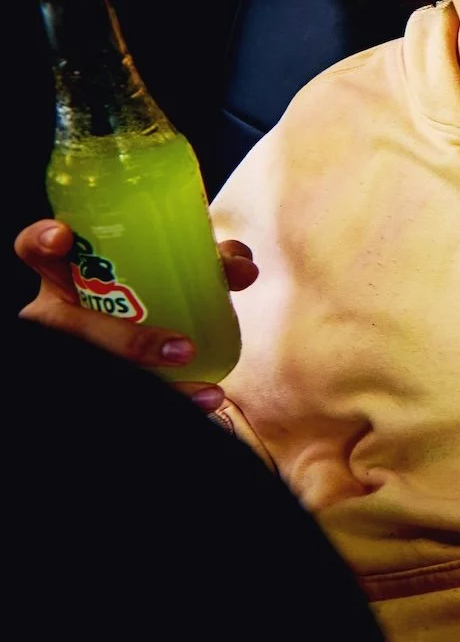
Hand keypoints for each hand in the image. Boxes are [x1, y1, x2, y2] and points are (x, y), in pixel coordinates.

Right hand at [15, 219, 256, 411]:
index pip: (35, 251)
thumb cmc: (150, 285)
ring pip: (103, 369)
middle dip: (127, 342)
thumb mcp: (169, 266)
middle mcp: (60, 313)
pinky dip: (176, 398)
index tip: (63, 239)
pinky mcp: (98, 374)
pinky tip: (208, 401)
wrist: (142, 333)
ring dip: (159, 386)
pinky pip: (129, 393)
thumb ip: (205, 260)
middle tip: (183, 348)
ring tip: (206, 391)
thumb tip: (243, 267)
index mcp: (67, 274)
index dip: (41, 242)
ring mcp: (74, 349)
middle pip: (74, 330)